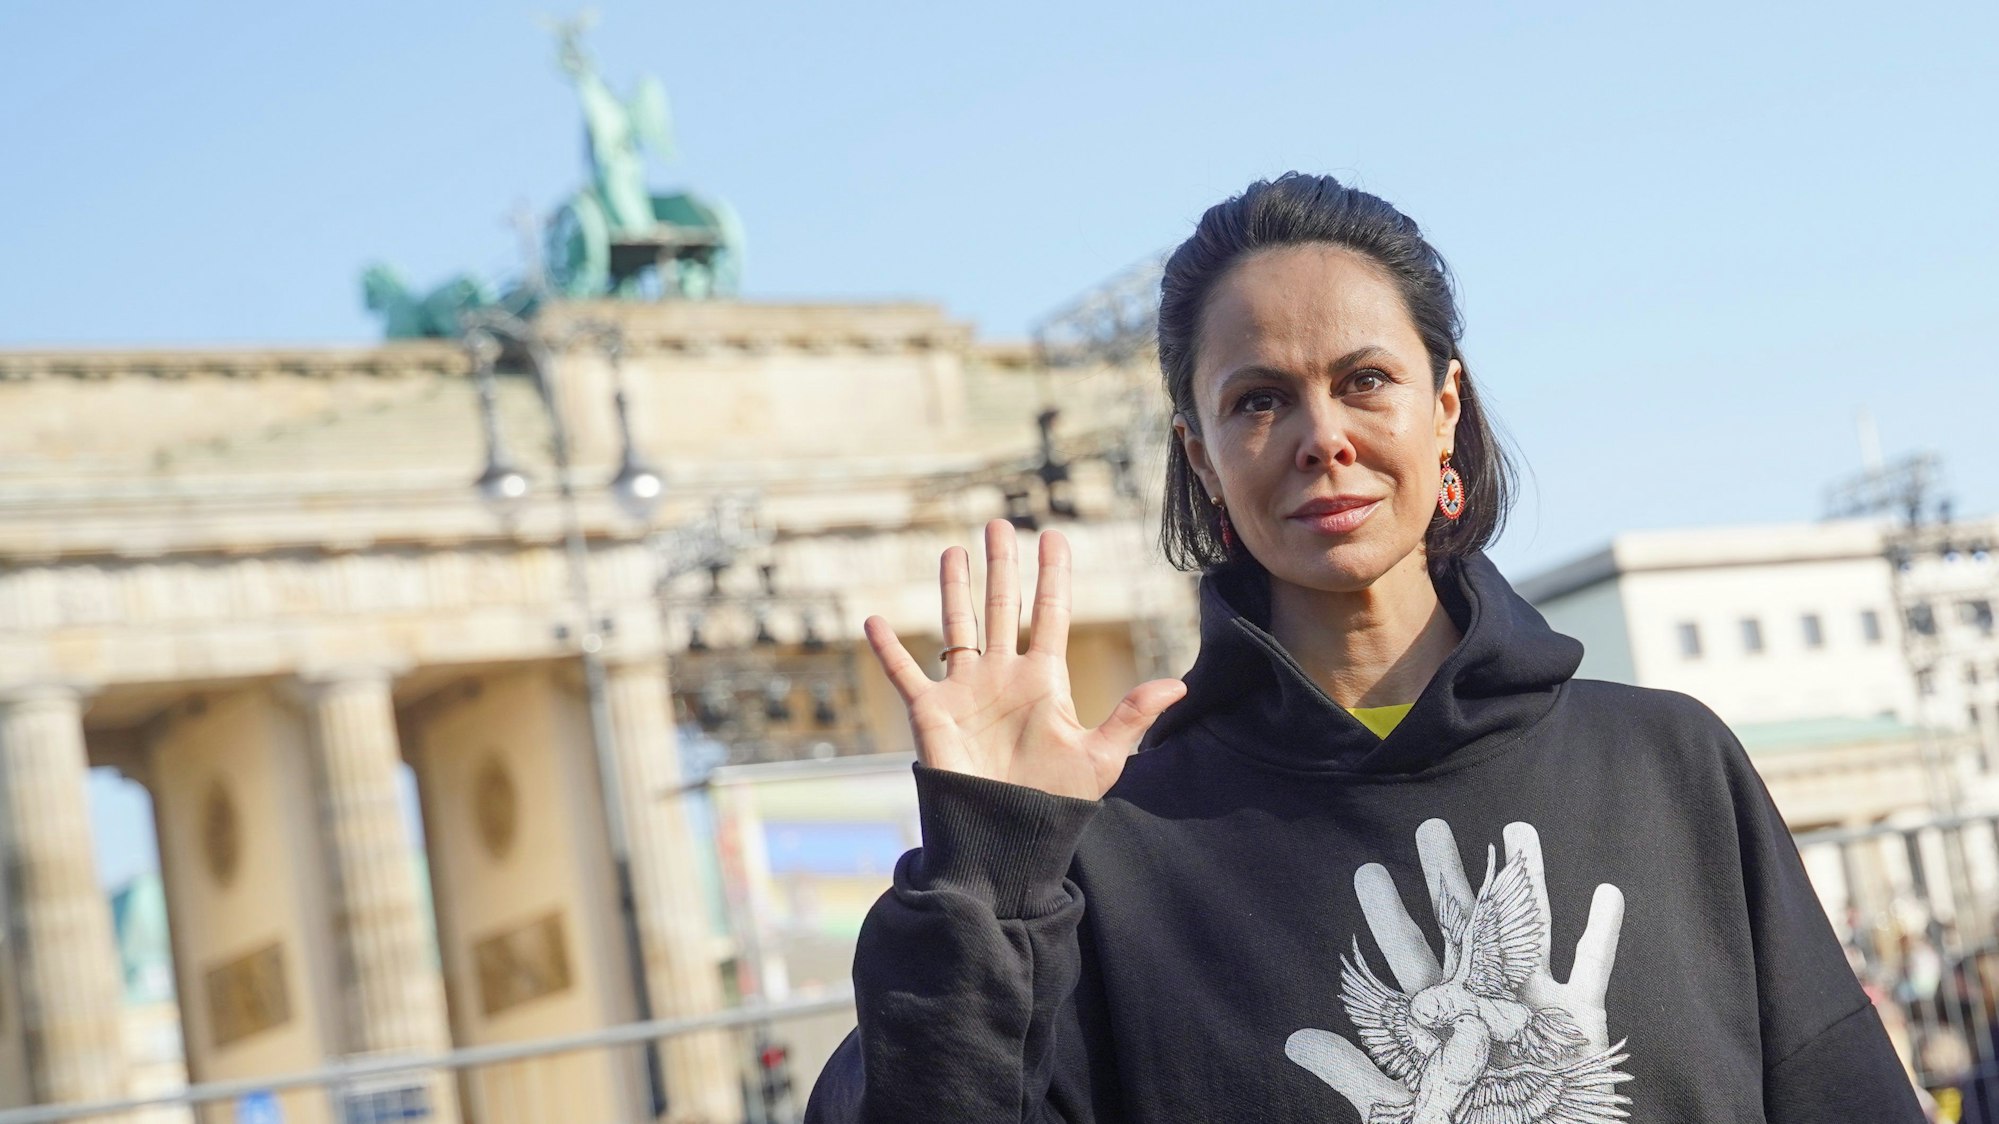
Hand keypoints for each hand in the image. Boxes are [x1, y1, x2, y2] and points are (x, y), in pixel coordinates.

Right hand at [862, 519, 1187, 800]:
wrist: (1007, 837)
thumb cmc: (1055, 802)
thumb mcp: (1100, 757)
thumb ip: (1131, 716)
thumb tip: (1178, 686)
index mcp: (1043, 680)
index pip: (1049, 614)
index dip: (1052, 575)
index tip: (1054, 537)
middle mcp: (1003, 676)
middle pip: (1003, 607)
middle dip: (1002, 566)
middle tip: (1000, 524)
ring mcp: (966, 691)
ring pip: (958, 625)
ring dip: (954, 588)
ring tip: (954, 549)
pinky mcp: (931, 713)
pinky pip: (904, 673)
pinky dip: (887, 649)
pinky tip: (872, 620)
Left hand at [1286, 820, 1626, 1116]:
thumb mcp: (1400, 1111)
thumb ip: (1356, 1074)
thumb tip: (1293, 1041)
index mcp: (1439, 1018)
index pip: (1407, 956)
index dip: (1388, 915)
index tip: (1367, 872)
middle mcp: (1484, 1001)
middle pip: (1462, 927)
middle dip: (1446, 879)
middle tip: (1429, 828)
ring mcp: (1533, 1008)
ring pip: (1529, 932)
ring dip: (1526, 882)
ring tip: (1517, 828)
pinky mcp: (1579, 1028)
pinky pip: (1594, 973)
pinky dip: (1601, 934)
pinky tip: (1608, 892)